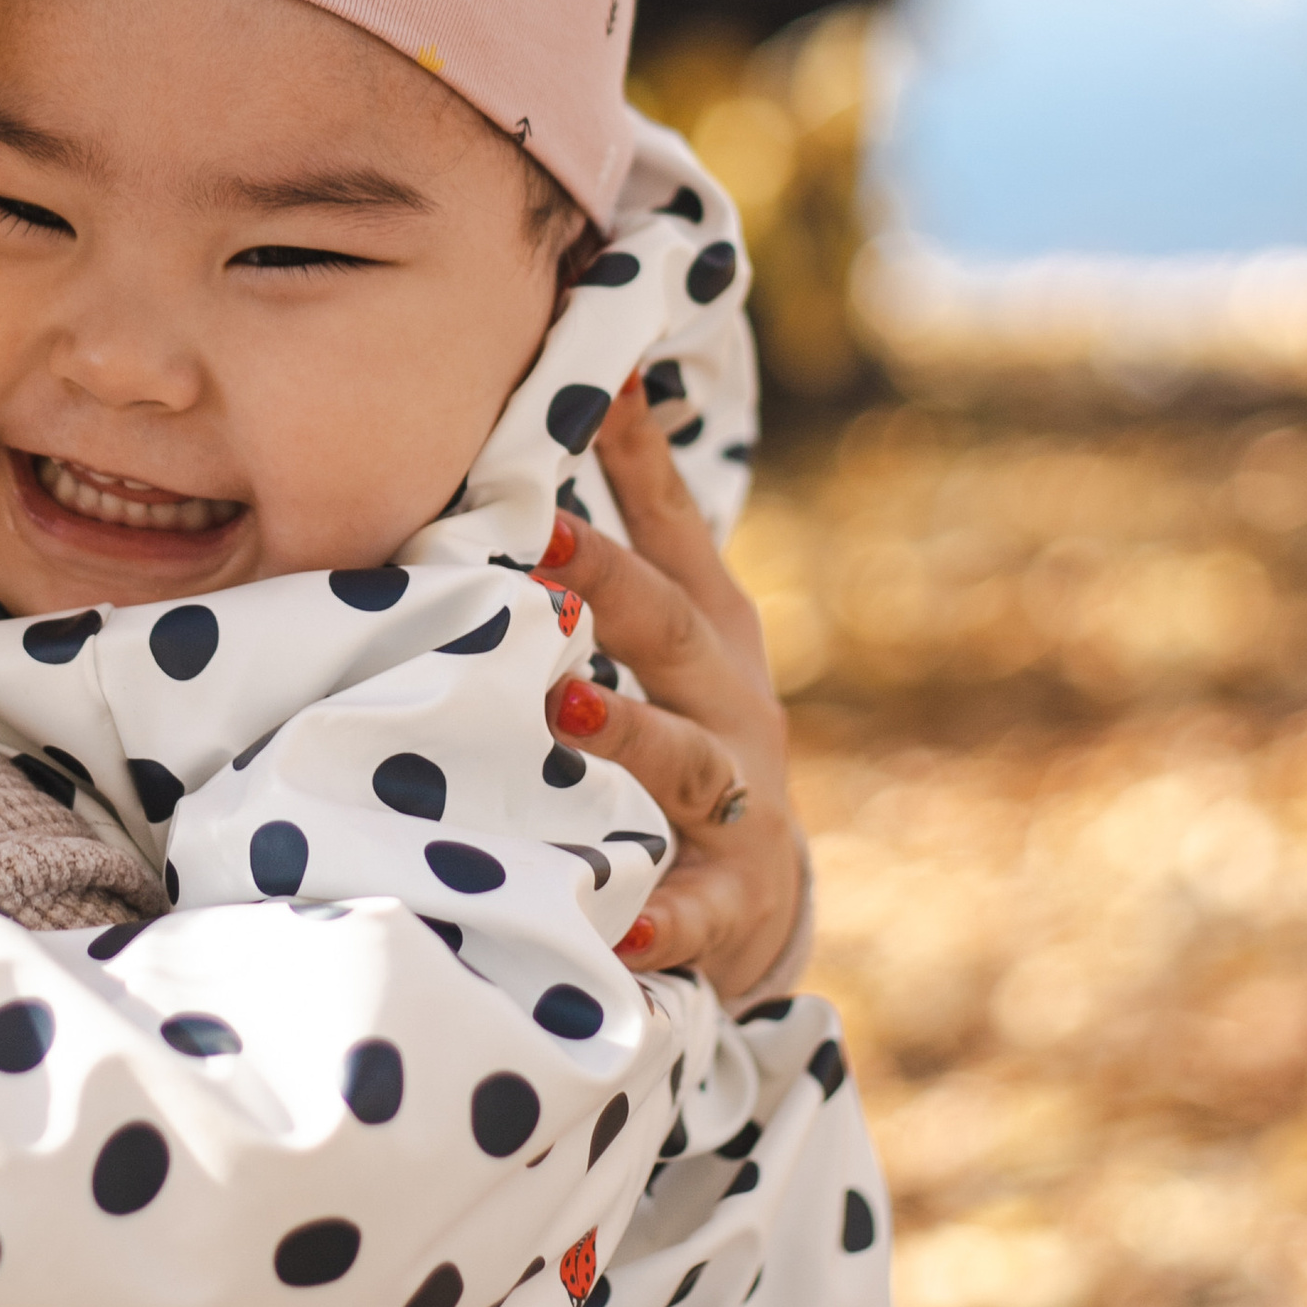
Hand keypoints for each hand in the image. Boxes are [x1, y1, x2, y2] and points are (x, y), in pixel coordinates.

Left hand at [536, 378, 801, 1004]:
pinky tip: (620, 927)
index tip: (600, 386)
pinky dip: (660, 919)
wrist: (764, 897)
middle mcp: (733, 706)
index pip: (674, 534)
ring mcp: (738, 803)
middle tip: (542, 536)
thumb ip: (645, 515)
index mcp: (715, 635)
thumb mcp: (688, 623)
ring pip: (685, 761)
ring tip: (562, 707)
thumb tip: (613, 379)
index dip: (636, 463)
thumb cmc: (700, 728)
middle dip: (611, 582)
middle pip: (673, 631)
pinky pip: (693, 912)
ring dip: (627, 730)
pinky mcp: (727, 903)